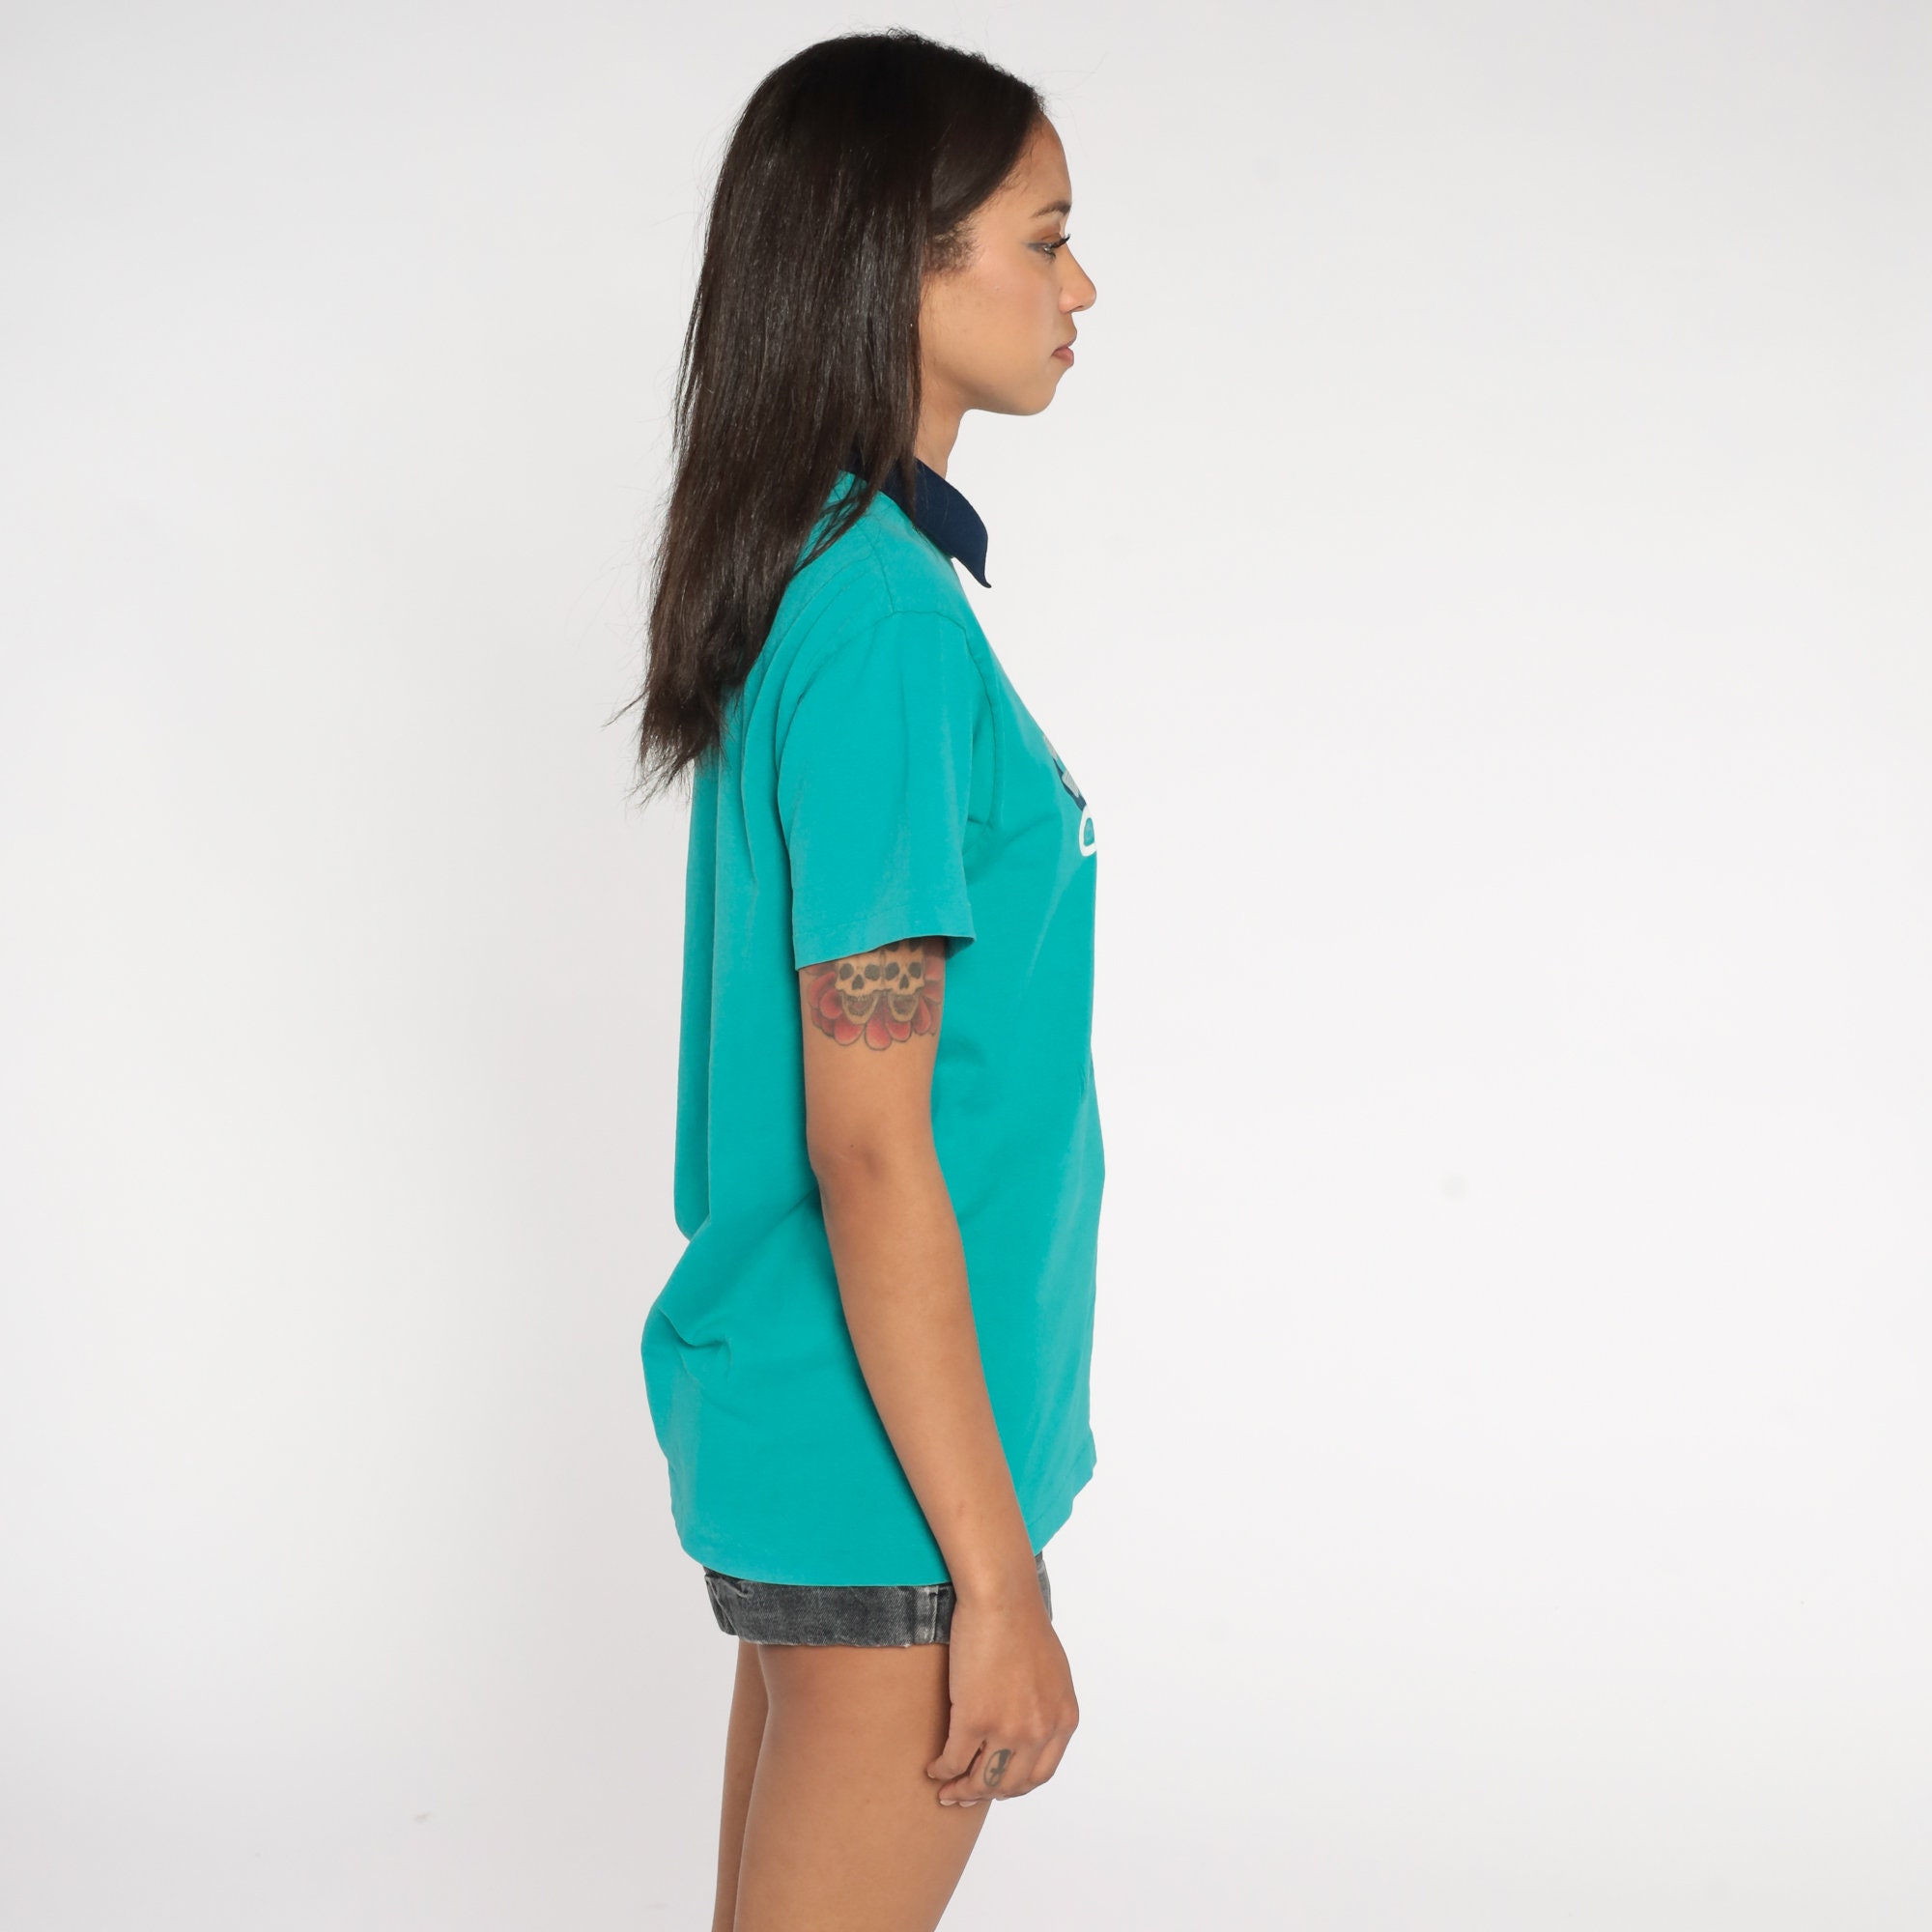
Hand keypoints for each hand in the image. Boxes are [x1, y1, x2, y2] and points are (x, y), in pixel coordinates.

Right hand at [924, 1585, 1078, 1805]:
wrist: (1002, 1598)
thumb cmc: (1022, 1621)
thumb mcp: (1052, 1672)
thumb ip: (1046, 1704)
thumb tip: (1028, 1725)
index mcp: (1063, 1719)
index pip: (1041, 1773)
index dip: (1015, 1785)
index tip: (997, 1785)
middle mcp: (1041, 1730)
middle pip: (1012, 1784)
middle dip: (986, 1793)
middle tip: (967, 1793)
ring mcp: (1009, 1729)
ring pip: (983, 1781)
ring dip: (962, 1790)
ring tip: (947, 1789)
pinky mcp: (975, 1719)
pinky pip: (954, 1761)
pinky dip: (942, 1770)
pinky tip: (933, 1768)